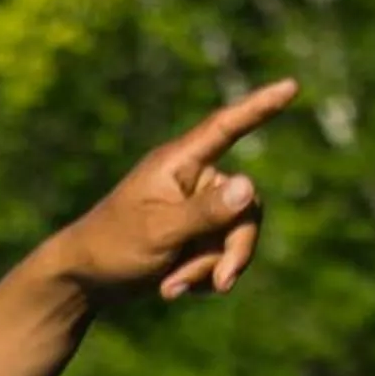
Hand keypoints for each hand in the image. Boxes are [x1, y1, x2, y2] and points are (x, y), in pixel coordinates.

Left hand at [53, 79, 297, 302]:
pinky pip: (222, 255)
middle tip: (221, 282)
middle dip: (234, 249)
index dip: (260, 107)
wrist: (83, 281)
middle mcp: (194, 181)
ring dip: (210, 269)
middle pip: (246, 206)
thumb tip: (248, 187)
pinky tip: (174, 288)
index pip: (226, 128)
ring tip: (171, 289)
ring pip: (236, 237)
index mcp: (179, 164)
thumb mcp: (159, 232)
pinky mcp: (195, 237)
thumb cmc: (112, 247)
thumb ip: (205, 212)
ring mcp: (197, 210)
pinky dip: (203, 275)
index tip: (291, 86)